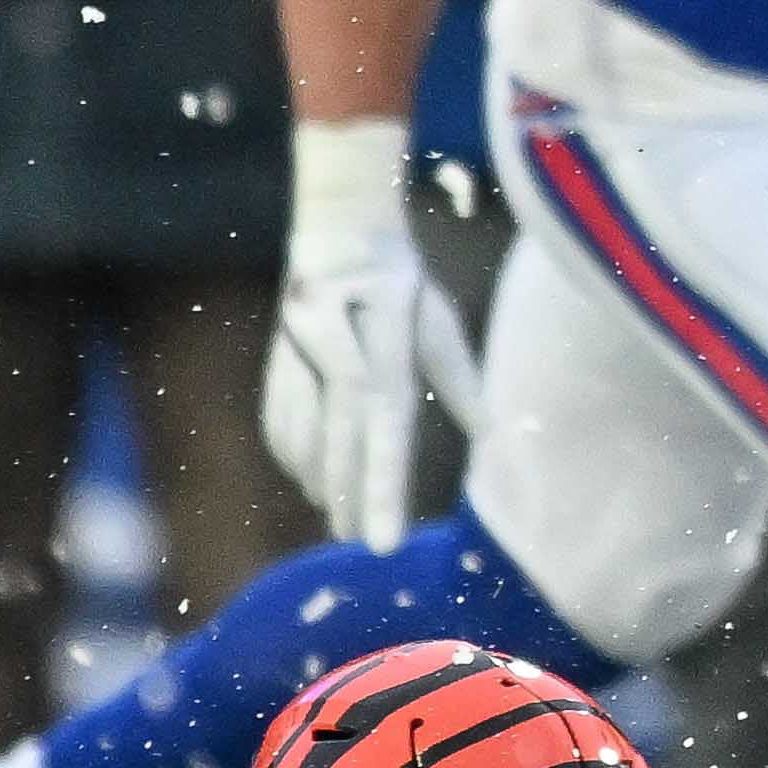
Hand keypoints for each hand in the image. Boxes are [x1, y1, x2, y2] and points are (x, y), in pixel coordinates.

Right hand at [262, 119, 478, 548]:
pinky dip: (294, 453)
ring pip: (301, 435)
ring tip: (338, 516)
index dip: (381, 487)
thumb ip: (458, 376)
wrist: (337, 225)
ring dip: (320, 480)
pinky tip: (309, 477)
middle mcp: (331, 350)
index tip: (382, 541)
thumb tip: (491, 433)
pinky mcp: (275, 356)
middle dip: (348, 497)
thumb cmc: (400, 276)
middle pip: (339, 440)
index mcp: (380, 340)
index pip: (384, 427)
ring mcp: (295, 353)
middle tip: (358, 542)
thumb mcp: (436, 316)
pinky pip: (278, 418)